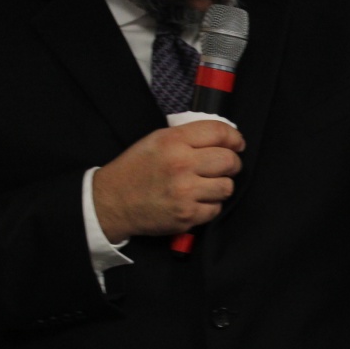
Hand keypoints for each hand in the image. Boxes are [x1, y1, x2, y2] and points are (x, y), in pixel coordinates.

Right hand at [92, 120, 243, 242]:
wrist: (112, 202)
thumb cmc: (136, 169)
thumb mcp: (157, 140)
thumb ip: (188, 137)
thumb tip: (223, 138)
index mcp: (173, 141)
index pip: (218, 132)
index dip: (234, 137)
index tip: (237, 143)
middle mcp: (181, 165)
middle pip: (229, 160)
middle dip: (232, 163)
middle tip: (226, 166)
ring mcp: (185, 192)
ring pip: (227, 187)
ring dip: (222, 186)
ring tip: (208, 185)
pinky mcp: (187, 215)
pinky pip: (216, 209)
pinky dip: (210, 206)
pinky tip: (196, 201)